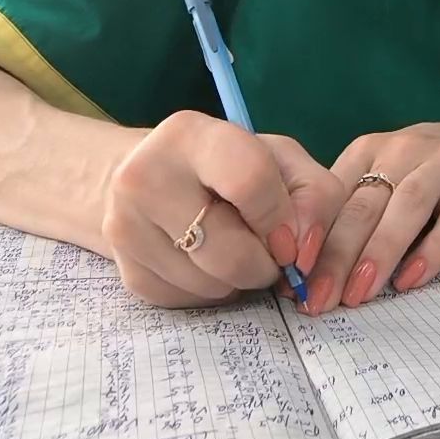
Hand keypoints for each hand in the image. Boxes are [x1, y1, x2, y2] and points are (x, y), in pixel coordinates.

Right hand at [102, 110, 345, 308]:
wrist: (149, 176)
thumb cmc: (228, 163)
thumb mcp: (280, 158)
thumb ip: (313, 194)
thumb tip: (304, 250)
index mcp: (190, 134)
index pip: (250, 181)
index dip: (282, 219)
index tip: (291, 237)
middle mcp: (146, 176)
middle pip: (230, 252)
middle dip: (265, 264)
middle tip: (270, 255)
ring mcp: (126, 227)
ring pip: (211, 285)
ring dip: (240, 281)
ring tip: (236, 249)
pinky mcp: (126, 272)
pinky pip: (188, 303)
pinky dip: (212, 293)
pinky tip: (209, 263)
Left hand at [304, 122, 439, 314]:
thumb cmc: (417, 176)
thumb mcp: (379, 181)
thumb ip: (346, 216)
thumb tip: (300, 274)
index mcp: (368, 151)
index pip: (333, 195)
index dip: (310, 238)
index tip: (293, 281)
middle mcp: (403, 151)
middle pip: (365, 203)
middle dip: (338, 254)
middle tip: (319, 298)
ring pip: (407, 205)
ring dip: (380, 251)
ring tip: (359, 294)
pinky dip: (432, 251)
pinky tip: (410, 280)